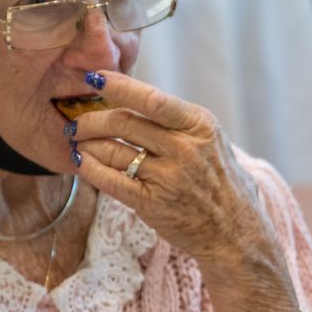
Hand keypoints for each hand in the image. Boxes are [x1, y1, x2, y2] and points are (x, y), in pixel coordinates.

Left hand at [67, 71, 274, 276]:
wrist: (235, 233)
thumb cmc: (220, 183)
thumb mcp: (212, 141)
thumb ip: (179, 121)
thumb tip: (134, 98)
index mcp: (200, 125)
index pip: (151, 98)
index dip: (118, 86)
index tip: (94, 78)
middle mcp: (185, 149)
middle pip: (124, 122)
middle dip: (91, 119)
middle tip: (77, 122)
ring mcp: (168, 177)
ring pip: (112, 150)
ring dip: (86, 143)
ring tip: (77, 142)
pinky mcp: (152, 203)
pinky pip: (110, 180)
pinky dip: (89, 168)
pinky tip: (80, 162)